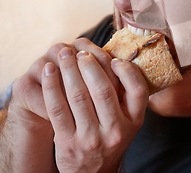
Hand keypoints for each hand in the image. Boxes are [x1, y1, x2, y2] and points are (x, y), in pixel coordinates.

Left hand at [4, 39, 121, 172]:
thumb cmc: (110, 136)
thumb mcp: (128, 121)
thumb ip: (126, 95)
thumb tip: (114, 57)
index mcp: (134, 121)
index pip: (138, 90)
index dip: (126, 71)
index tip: (113, 58)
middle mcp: (116, 130)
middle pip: (103, 90)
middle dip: (90, 65)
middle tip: (81, 51)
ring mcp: (91, 137)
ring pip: (78, 96)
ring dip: (69, 70)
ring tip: (64, 54)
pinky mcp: (68, 141)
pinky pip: (57, 109)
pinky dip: (52, 86)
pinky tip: (50, 71)